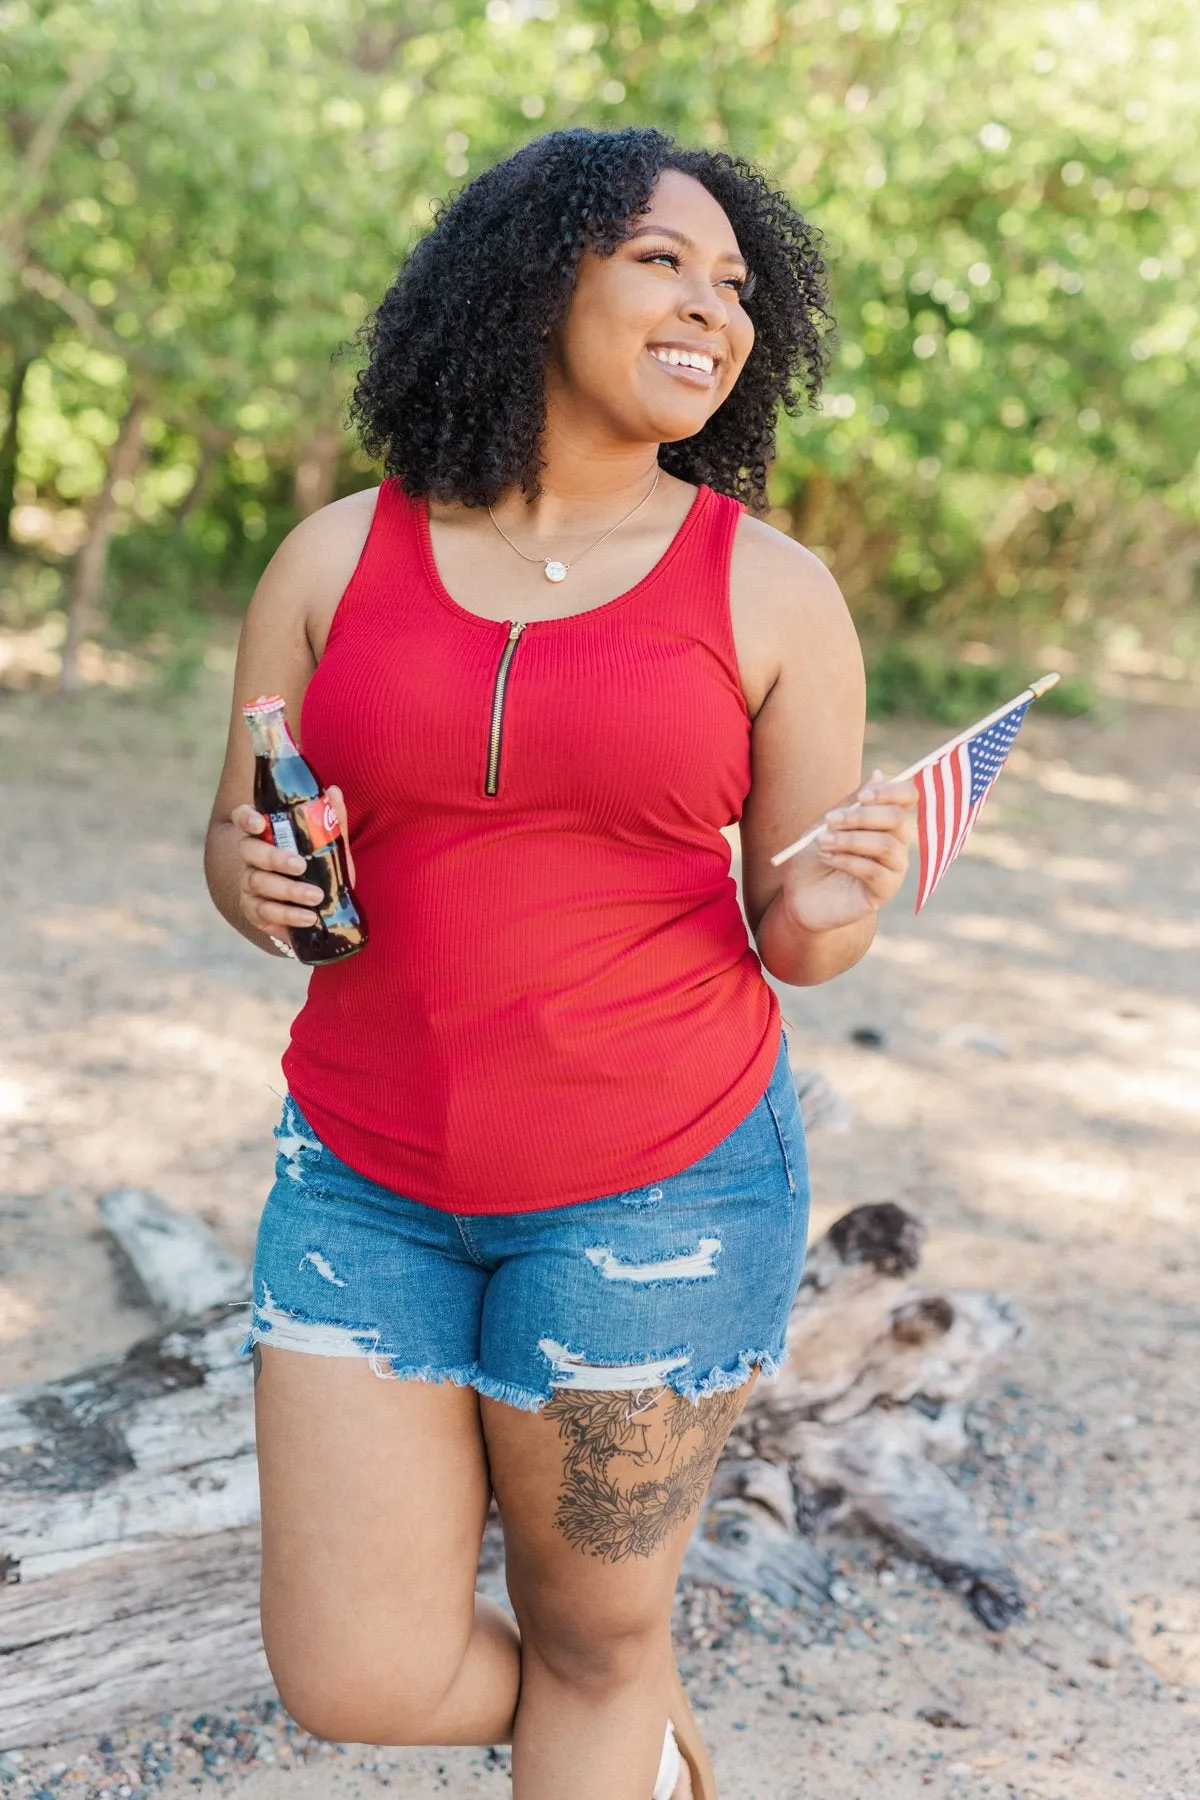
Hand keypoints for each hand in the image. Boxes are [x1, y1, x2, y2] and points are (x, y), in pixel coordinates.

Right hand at [231, 785, 354, 939]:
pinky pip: (265, 912)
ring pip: (258, 883)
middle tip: (300, 866)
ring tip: (316, 896)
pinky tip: (309, 917)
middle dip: (274, 858)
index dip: (246, 818)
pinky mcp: (255, 911)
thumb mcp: (329, 845)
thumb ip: (330, 820)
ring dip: (289, 891)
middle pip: (249, 851)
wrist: (320, 908)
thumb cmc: (319, 869)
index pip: (243, 818)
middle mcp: (251, 858)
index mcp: (265, 835)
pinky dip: (288, 915)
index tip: (260, 823)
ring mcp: (250, 884)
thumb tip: (333, 791)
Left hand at [779, 769, 917, 934]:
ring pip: (887, 845)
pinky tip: (828, 859)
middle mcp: (896, 842)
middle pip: (898, 819)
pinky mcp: (884, 891)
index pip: (907, 796)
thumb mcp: (827, 824)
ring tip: (822, 842)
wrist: (799, 894)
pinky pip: (875, 872)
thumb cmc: (814, 856)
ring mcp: (894, 868)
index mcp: (885, 820)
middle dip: (862, 816)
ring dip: (850, 839)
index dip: (891, 791)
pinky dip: (848, 861)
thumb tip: (878, 774)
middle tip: (830, 819)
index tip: (862, 797)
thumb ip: (852, 803)